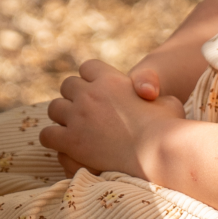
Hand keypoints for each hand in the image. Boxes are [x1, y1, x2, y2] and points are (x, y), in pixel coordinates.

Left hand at [39, 59, 184, 178]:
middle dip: (73, 96)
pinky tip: (63, 146)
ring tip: (70, 128)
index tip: (95, 89)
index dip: (90, 78)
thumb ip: (155, 93)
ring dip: (61, 116)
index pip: (88, 67)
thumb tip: (149, 93)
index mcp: (112, 80)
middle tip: (81, 111)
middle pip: (67, 85)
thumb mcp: (168, 101)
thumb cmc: (169, 128)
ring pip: (54, 108)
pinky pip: (48, 134)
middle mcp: (90, 94)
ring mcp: (78, 117)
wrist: (157, 151)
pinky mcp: (71, 141)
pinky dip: (53, 138)